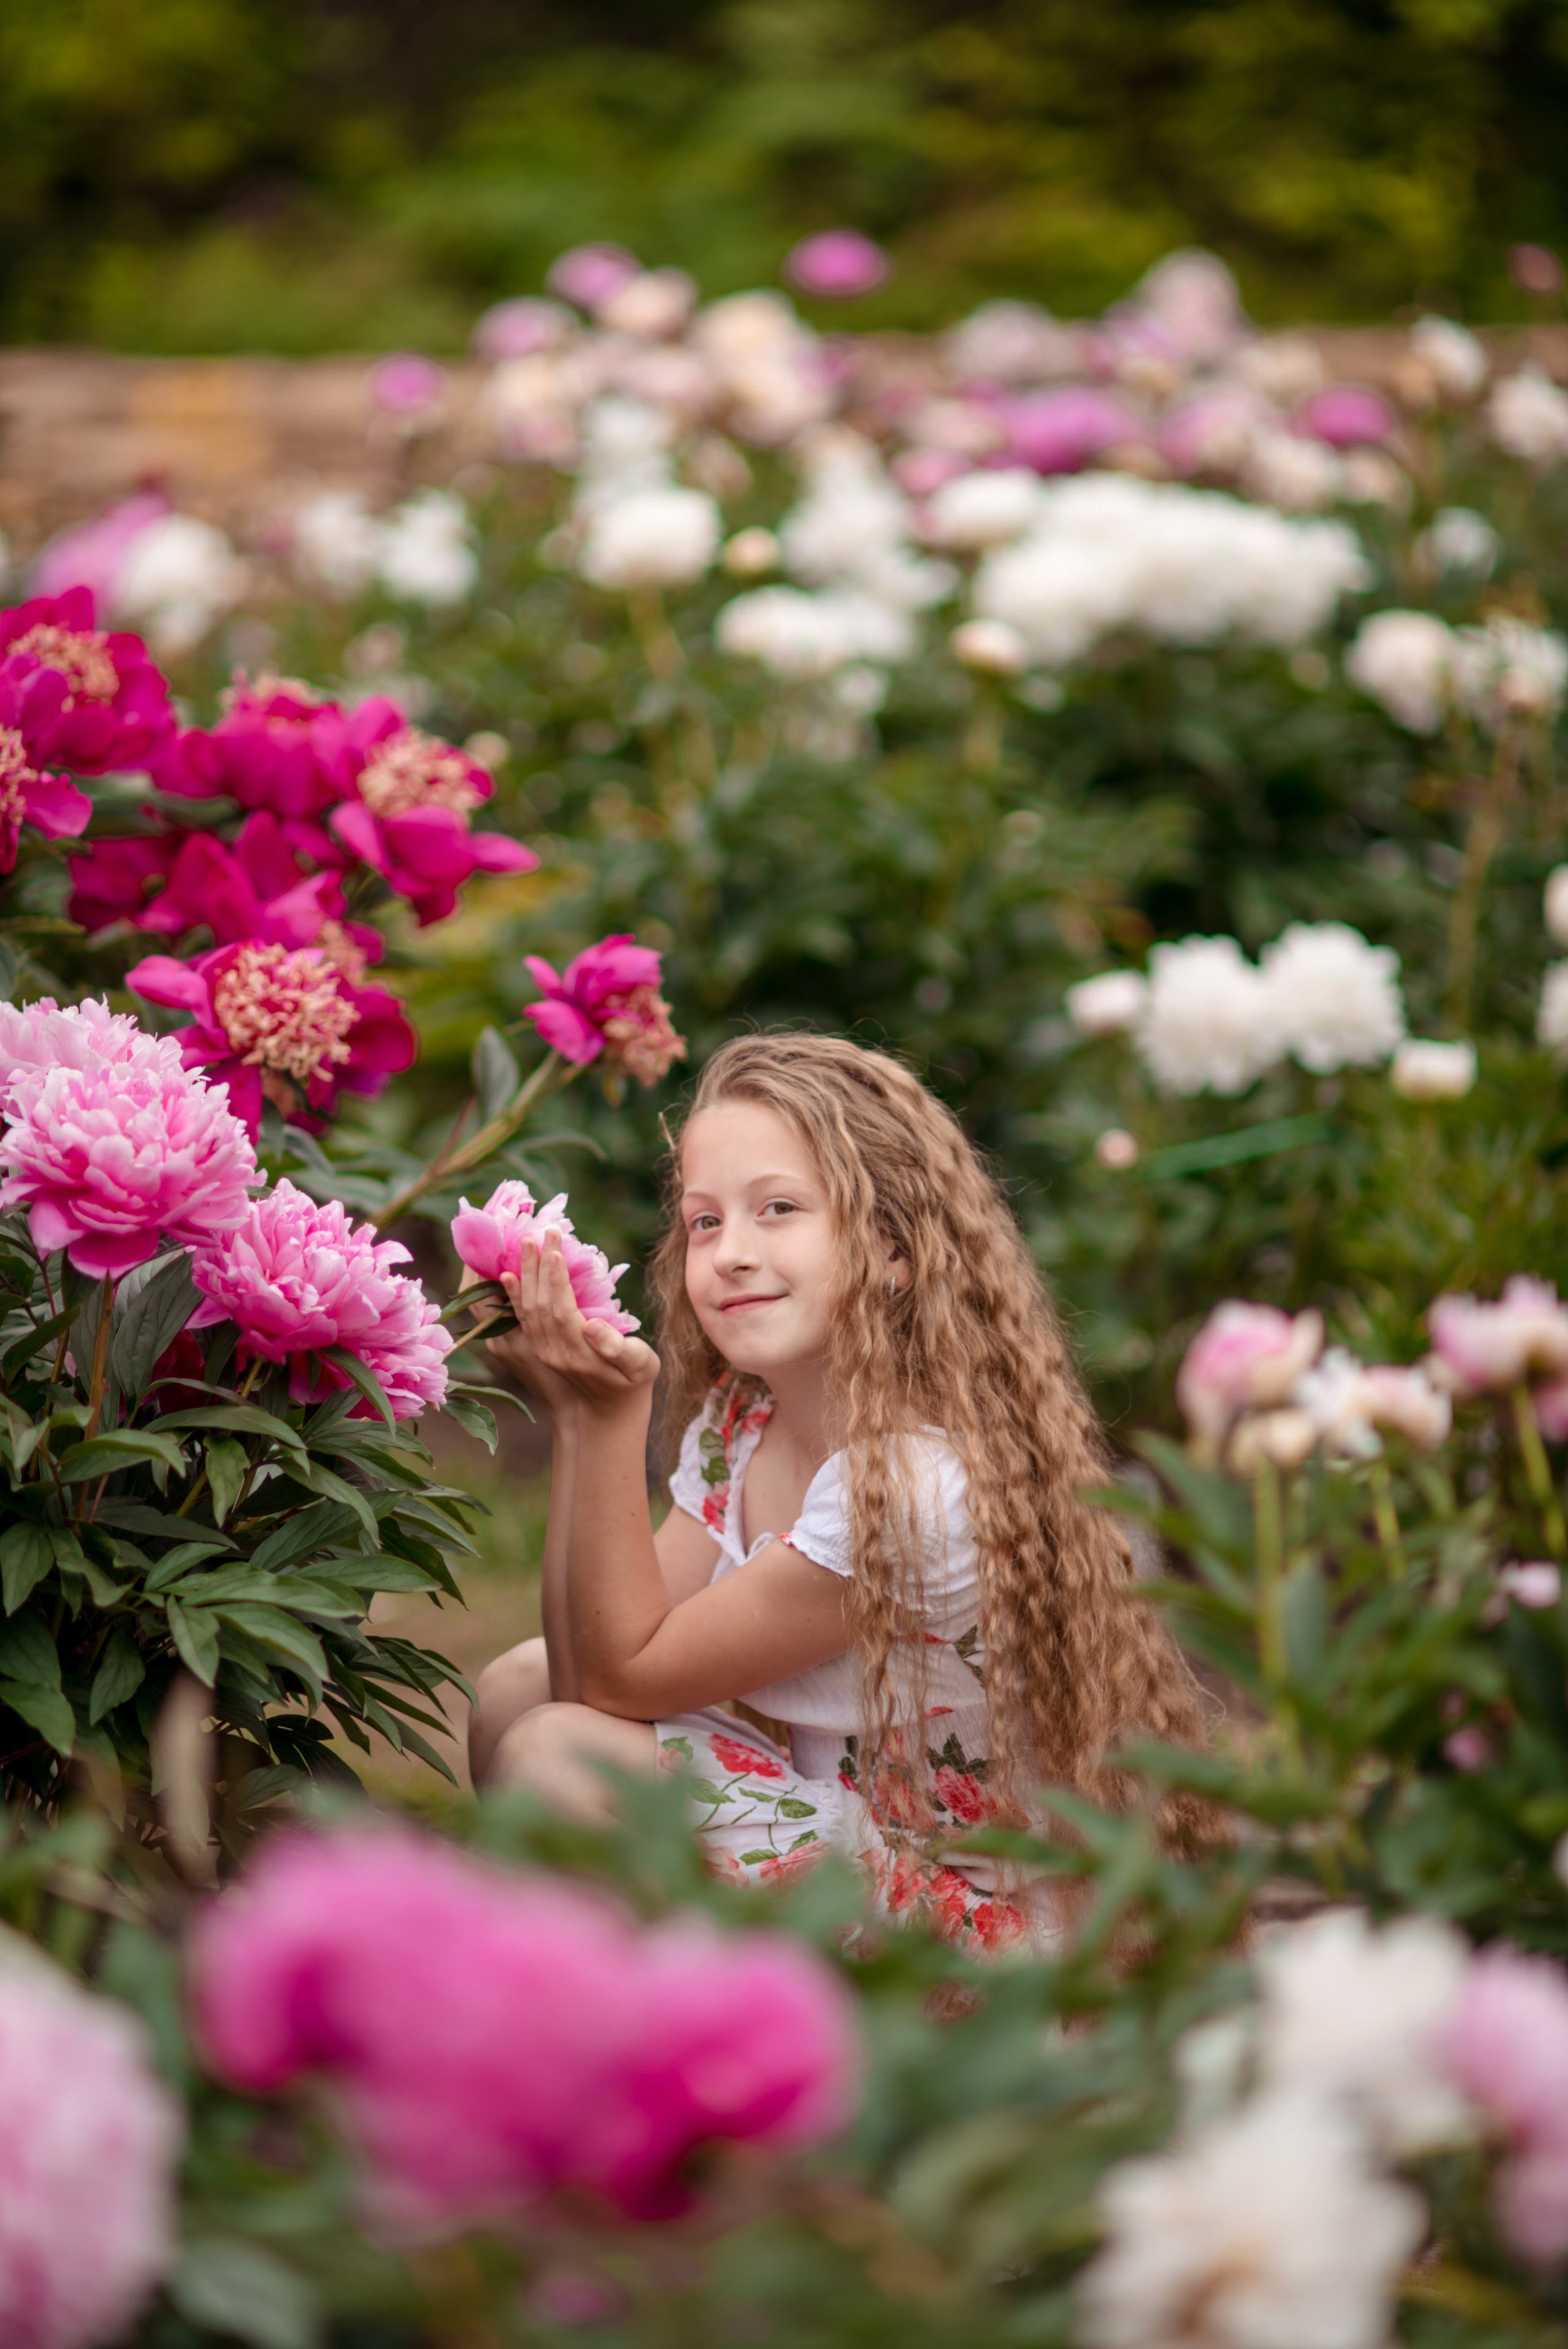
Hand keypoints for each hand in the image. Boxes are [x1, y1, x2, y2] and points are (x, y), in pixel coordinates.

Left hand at [485, 1228, 659, 1420]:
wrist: (609, 1415)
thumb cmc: (634, 1384)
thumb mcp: (640, 1366)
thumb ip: (618, 1347)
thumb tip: (591, 1325)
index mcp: (580, 1354)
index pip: (562, 1310)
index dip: (557, 1280)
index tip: (556, 1250)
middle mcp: (554, 1353)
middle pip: (539, 1304)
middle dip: (538, 1266)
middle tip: (542, 1231)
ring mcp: (542, 1352)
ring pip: (525, 1310)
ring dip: (524, 1274)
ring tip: (524, 1242)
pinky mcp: (537, 1350)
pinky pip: (520, 1319)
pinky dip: (513, 1295)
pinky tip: (507, 1275)